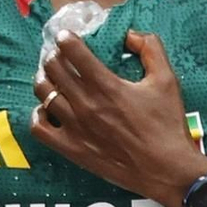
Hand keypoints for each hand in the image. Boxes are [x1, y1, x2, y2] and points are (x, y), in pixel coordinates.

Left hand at [32, 28, 206, 200]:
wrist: (167, 171)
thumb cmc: (168, 126)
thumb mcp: (167, 80)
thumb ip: (150, 49)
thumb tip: (130, 35)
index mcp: (106, 85)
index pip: (72, 51)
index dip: (65, 38)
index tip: (66, 37)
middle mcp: (86, 104)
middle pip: (53, 68)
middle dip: (53, 55)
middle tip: (58, 55)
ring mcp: (76, 128)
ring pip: (43, 93)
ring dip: (44, 79)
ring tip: (51, 78)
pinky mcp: (72, 149)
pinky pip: (39, 128)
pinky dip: (38, 115)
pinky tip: (48, 110)